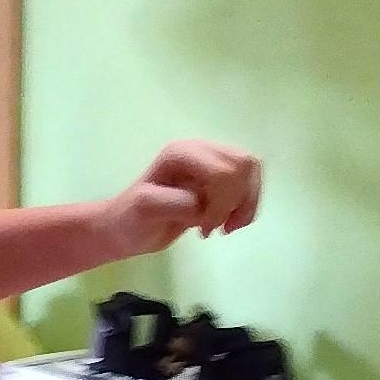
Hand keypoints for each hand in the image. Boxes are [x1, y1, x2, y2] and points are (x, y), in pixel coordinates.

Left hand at [110, 138, 260, 258]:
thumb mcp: (146, 209)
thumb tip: (204, 206)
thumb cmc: (132, 218)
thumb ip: (176, 203)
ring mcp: (211, 161)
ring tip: (224, 228)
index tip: (204, 229)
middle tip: (218, 228)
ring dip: (246, 203)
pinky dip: (246, 207)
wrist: (128, 227)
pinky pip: (250, 183)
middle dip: (238, 200)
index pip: (222, 171)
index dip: (222, 203)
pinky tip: (227, 224)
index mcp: (182, 153)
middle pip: (244, 164)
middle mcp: (200, 150)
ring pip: (251, 171)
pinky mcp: (220, 177)